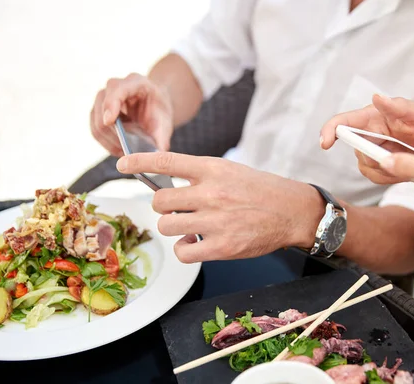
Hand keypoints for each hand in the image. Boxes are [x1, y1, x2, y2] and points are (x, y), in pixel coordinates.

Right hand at [90, 73, 173, 155]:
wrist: (155, 104)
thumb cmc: (159, 111)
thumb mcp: (165, 121)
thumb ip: (161, 136)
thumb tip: (157, 154)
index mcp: (135, 82)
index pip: (117, 89)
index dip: (111, 104)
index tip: (110, 121)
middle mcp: (114, 86)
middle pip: (102, 108)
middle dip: (113, 132)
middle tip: (127, 150)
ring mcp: (103, 98)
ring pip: (97, 122)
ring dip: (109, 140)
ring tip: (125, 152)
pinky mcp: (97, 112)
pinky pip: (95, 130)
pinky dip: (106, 143)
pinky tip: (119, 150)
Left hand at [116, 152, 324, 262]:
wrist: (292, 212)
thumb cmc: (260, 190)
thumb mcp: (230, 171)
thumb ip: (199, 176)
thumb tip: (166, 186)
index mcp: (213, 169)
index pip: (166, 161)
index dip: (139, 162)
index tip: (121, 165)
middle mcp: (212, 193)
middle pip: (159, 200)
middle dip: (163, 206)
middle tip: (176, 208)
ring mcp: (216, 221)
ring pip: (166, 225)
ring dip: (172, 226)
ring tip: (188, 226)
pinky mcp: (222, 247)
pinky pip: (182, 252)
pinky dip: (183, 249)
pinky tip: (194, 243)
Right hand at [319, 94, 413, 184]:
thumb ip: (400, 106)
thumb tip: (377, 97)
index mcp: (372, 116)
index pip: (343, 121)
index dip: (329, 130)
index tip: (325, 143)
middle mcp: (366, 133)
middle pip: (355, 148)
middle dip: (374, 156)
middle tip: (398, 157)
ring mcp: (368, 151)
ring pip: (365, 164)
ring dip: (387, 166)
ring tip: (407, 160)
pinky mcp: (374, 168)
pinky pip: (373, 176)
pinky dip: (389, 175)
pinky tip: (402, 168)